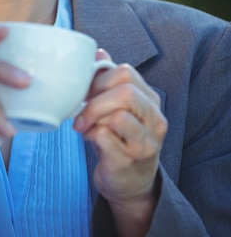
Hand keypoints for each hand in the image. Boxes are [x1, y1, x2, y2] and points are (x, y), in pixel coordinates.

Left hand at [73, 49, 167, 236]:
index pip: (126, 73)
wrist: (129, 183)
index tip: (85, 92)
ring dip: (92, 117)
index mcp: (151, 101)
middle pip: (124, 92)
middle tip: (80, 111)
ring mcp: (146, 143)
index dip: (99, 79)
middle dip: (94, 99)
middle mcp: (155, 120)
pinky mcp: (130, 161)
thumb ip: (109, 80)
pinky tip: (89, 139)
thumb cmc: (119, 141)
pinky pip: (105, 137)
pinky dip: (91, 135)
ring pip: (117, 115)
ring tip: (85, 126)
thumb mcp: (117, 108)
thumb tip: (98, 52)